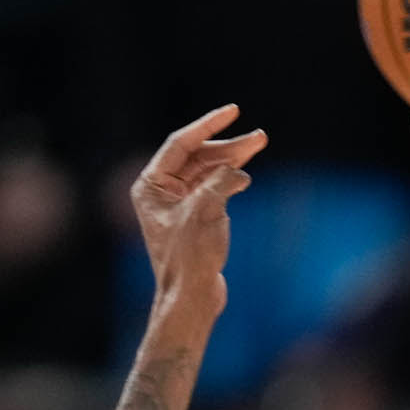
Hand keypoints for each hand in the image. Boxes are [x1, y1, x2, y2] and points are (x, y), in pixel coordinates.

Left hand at [131, 104, 267, 346]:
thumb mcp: (205, 212)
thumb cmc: (189, 258)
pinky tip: (246, 178)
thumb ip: (221, 183)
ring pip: (207, 171)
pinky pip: (213, 188)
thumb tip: (238, 172)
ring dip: (232, 161)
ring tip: (258, 147)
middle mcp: (161, 191)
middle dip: (228, 146)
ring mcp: (178, 204)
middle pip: (197, 156)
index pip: (181, 144)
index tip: (233, 111)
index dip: (208, 125)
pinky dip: (230, 181)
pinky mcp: (194, 217)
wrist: (191, 297)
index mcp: (151, 185)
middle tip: (259, 138)